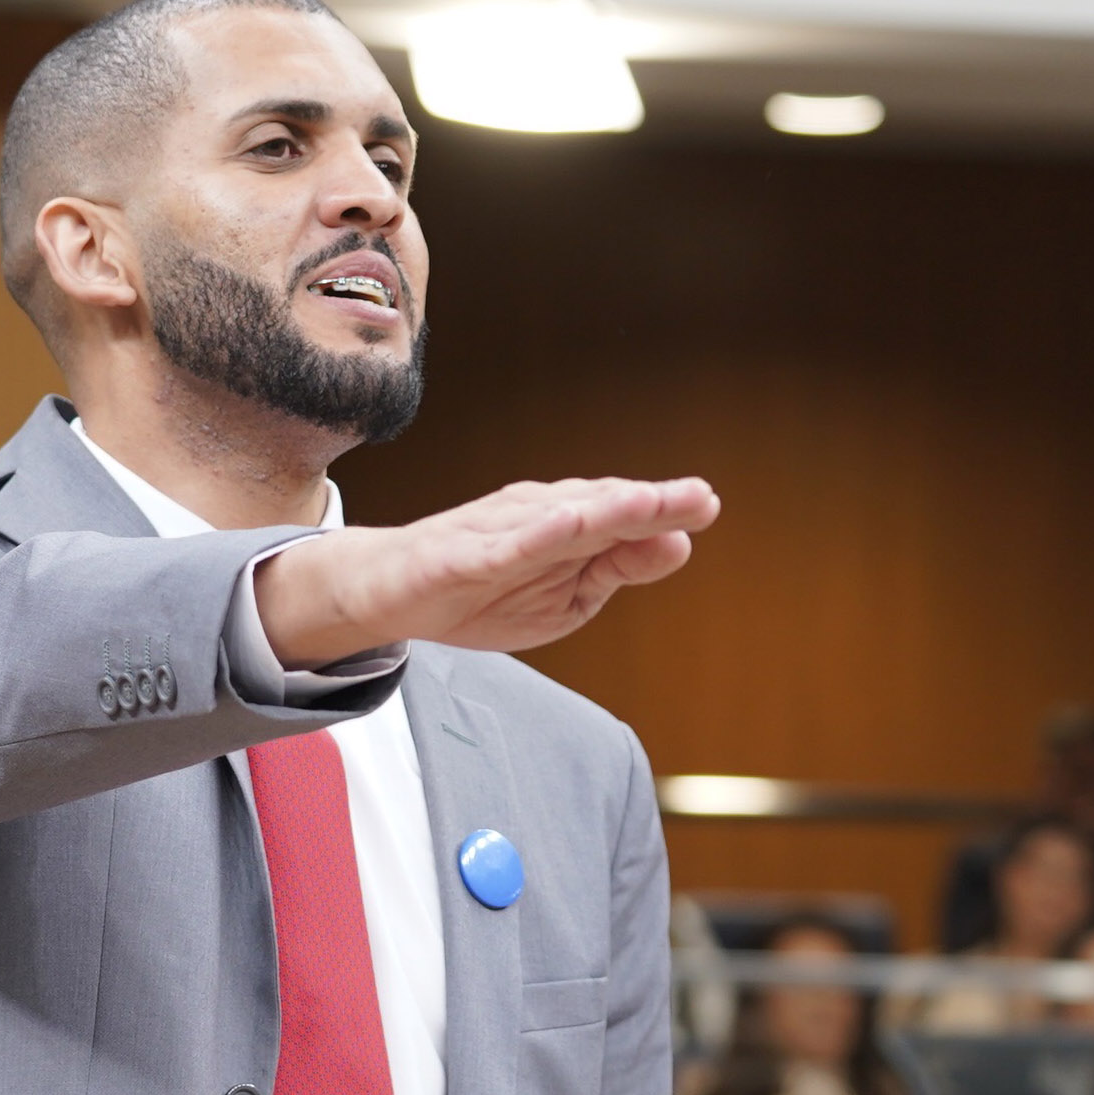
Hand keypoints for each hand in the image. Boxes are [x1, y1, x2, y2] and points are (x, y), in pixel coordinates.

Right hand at [254, 476, 719, 667]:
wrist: (388, 592)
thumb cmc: (478, 589)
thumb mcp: (564, 597)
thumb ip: (617, 567)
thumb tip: (678, 543)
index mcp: (565, 528)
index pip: (621, 518)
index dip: (664, 509)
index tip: (705, 503)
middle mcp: (535, 515)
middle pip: (598, 508)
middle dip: (647, 503)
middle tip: (697, 497)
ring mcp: (496, 532)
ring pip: (558, 519)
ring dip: (603, 509)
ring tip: (647, 502)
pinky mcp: (459, 555)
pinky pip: (501, 546)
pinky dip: (533, 536)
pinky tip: (564, 526)